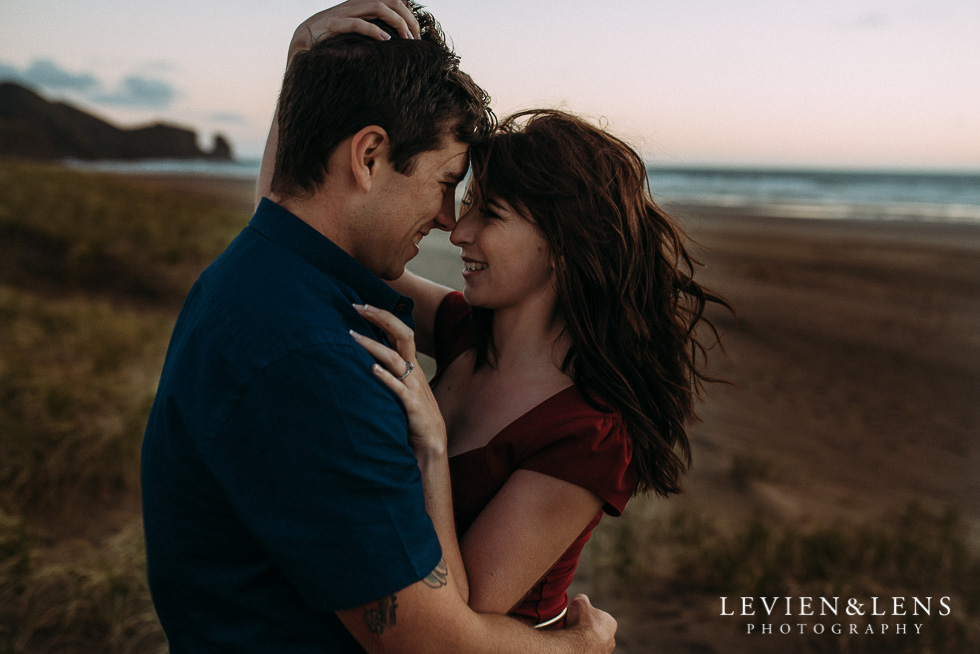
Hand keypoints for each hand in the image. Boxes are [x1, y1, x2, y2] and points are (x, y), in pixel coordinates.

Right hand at [289, 0, 420, 59]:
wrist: (304, 37)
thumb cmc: (334, 37)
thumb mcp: (358, 30)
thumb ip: (374, 28)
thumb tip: (395, 40)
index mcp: (364, 3)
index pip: (394, 1)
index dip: (409, 16)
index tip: (416, 36)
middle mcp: (357, 3)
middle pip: (391, 1)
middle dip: (407, 19)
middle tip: (414, 40)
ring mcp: (347, 11)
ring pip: (379, 7)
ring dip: (396, 23)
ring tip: (404, 40)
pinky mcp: (336, 23)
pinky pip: (358, 23)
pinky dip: (375, 31)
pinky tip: (386, 41)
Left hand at [351, 304, 446, 454]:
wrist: (431, 440)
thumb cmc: (411, 413)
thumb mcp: (403, 385)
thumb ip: (390, 370)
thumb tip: (366, 355)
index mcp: (411, 364)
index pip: (400, 331)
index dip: (383, 315)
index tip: (362, 305)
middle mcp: (412, 371)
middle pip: (402, 335)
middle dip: (381, 318)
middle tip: (358, 306)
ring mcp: (412, 387)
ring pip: (395, 358)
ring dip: (373, 345)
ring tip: (352, 335)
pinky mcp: (410, 405)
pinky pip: (397, 388)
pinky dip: (384, 377)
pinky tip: (371, 369)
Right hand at [565, 594, 616, 653]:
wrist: (579, 644)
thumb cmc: (581, 622)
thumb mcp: (580, 602)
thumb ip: (582, 598)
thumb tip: (580, 599)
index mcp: (610, 623)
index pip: (600, 618)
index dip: (588, 617)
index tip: (579, 618)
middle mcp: (611, 639)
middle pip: (597, 633)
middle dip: (588, 631)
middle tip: (575, 629)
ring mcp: (605, 652)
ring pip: (594, 644)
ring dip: (585, 642)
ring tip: (573, 639)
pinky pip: (588, 652)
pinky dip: (582, 649)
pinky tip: (574, 646)